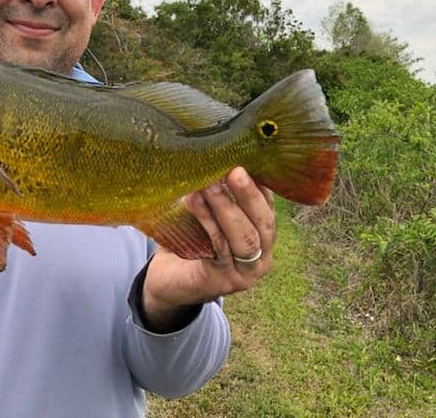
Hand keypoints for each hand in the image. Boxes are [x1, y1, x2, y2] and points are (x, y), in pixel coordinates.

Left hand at [141, 166, 274, 332]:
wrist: (166, 281)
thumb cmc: (189, 240)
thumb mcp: (208, 212)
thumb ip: (218, 191)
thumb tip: (213, 152)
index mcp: (262, 233)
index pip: (268, 205)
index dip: (260, 183)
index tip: (246, 157)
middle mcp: (262, 255)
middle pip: (264, 223)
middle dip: (249, 195)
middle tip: (235, 170)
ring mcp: (246, 272)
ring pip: (244, 237)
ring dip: (225, 207)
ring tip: (209, 184)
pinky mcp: (224, 282)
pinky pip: (219, 248)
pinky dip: (207, 222)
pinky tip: (194, 202)